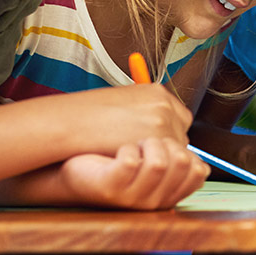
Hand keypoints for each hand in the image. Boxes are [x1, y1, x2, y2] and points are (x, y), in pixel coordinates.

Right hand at [57, 85, 194, 154]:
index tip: (155, 142)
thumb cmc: (92, 116)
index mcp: (156, 91)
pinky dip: (153, 163)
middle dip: (168, 145)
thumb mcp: (123, 104)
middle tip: (147, 155)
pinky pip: (165, 158)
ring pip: (175, 149)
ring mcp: (162, 119)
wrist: (74, 122)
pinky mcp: (156, 137)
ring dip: (161, 156)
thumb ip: (144, 112)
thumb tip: (159, 130)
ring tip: (138, 159)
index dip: (169, 131)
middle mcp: (164, 103)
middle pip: (181, 132)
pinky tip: (136, 163)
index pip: (180, 116)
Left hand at [58, 137, 209, 209]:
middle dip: (166, 140)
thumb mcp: (151, 164)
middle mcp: (154, 201)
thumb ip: (175, 160)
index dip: (187, 150)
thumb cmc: (114, 164)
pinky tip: (118, 151)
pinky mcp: (111, 190)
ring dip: (145, 142)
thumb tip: (195, 152)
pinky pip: (130, 161)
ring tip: (134, 145)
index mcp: (168, 194)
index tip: (168, 145)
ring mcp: (132, 198)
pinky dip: (125, 147)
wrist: (74, 173)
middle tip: (148, 141)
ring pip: (158, 162)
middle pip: (182, 163)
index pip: (198, 173)